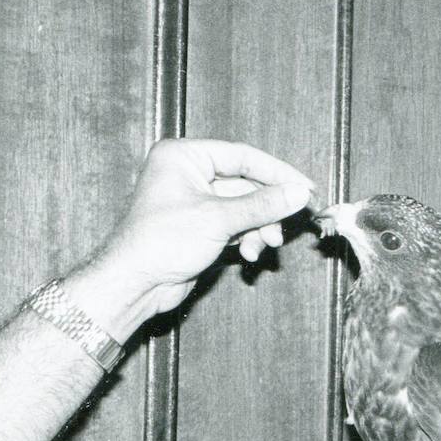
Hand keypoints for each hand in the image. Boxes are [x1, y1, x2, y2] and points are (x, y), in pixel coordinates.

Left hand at [65, 138, 314, 340]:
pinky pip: (235, 224)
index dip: (277, 172)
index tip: (305, 187)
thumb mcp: (218, 219)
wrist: (134, 285)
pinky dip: (247, 237)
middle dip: (268, 208)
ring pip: (244, 207)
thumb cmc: (160, 243)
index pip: (242, 155)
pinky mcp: (200, 226)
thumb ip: (262, 204)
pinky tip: (249, 255)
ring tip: (265, 245)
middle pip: (246, 183)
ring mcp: (194, 201)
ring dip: (259, 227)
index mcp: (184, 156)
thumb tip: (299, 193)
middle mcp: (188, 173)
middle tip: (294, 220)